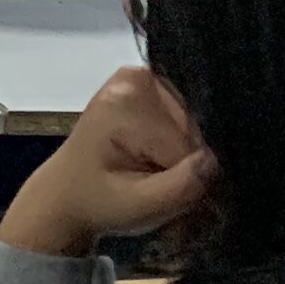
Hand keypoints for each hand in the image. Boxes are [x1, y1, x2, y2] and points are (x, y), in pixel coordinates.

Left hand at [0, 66, 215, 258]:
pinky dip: (182, 148)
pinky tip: (164, 164)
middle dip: (191, 168)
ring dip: (189, 160)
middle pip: (196, 129)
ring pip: (197, 127)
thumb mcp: (141, 205)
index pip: (189, 142)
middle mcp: (137, 78)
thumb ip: (183, 184)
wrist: (66, 195)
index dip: (192, 178)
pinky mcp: (150, 87)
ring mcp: (144, 78)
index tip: (181, 205)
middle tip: (170, 198)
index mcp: (127, 100)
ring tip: (162, 183)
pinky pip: (189, 121)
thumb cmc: (97, 201)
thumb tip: (218, 160)